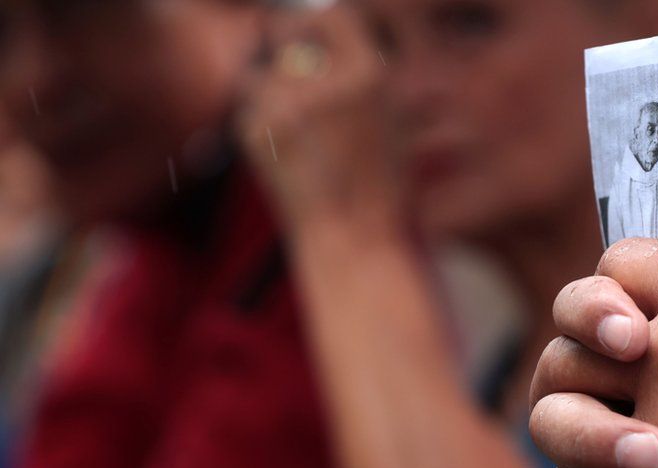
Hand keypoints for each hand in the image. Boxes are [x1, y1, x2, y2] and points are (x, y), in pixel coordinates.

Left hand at [238, 5, 399, 240]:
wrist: (353, 240)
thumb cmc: (381, 191)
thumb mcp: (393, 121)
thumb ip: (361, 76)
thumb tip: (330, 36)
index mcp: (370, 75)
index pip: (336, 13)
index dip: (321, 22)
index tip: (314, 33)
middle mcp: (327, 81)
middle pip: (287, 32)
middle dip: (287, 47)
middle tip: (294, 78)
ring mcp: (286, 104)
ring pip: (263, 69)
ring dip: (272, 86)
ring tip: (296, 128)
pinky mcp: (255, 129)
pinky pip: (250, 106)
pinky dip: (261, 121)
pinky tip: (285, 154)